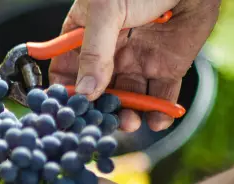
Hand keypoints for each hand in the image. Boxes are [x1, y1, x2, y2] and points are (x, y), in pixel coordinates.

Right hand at [49, 0, 219, 131]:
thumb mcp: (107, 11)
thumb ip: (94, 52)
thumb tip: (85, 91)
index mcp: (85, 34)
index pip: (66, 70)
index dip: (66, 90)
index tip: (69, 108)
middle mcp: (110, 52)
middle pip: (96, 92)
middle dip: (98, 109)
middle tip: (101, 121)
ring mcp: (138, 61)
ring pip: (127, 99)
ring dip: (126, 115)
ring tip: (129, 122)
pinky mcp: (167, 68)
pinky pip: (160, 97)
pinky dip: (159, 114)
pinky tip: (155, 121)